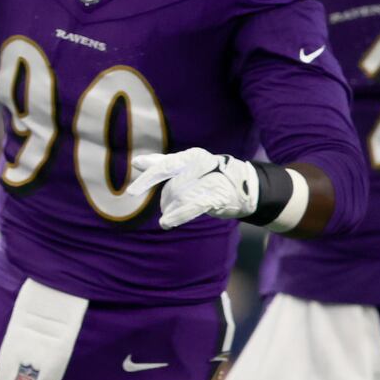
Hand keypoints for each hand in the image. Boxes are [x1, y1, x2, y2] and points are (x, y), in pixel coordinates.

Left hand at [128, 148, 258, 229]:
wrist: (247, 187)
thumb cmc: (212, 175)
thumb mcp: (187, 165)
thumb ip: (162, 164)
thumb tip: (135, 162)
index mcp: (190, 156)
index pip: (164, 166)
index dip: (147, 180)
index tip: (131, 192)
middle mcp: (200, 164)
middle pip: (171, 187)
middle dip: (167, 200)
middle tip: (169, 207)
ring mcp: (210, 180)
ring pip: (180, 197)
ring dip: (173, 209)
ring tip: (176, 214)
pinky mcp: (217, 196)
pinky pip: (192, 206)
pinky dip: (178, 215)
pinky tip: (167, 223)